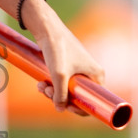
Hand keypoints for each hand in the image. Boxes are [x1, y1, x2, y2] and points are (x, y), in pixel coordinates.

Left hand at [26, 0, 105, 115]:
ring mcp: (80, 70)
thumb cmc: (57, 49)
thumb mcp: (59, 76)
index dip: (79, 108)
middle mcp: (91, 73)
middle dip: (60, 98)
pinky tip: (41, 83)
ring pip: (67, 90)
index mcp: (97, 75)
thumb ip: (60, 95)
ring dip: (53, 92)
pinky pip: (62, 83)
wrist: (47, 29)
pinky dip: (52, 85)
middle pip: (78, 96)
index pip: (94, 101)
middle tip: (47, 92)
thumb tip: (60, 108)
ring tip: (41, 86)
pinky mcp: (69, 67)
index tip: (65, 107)